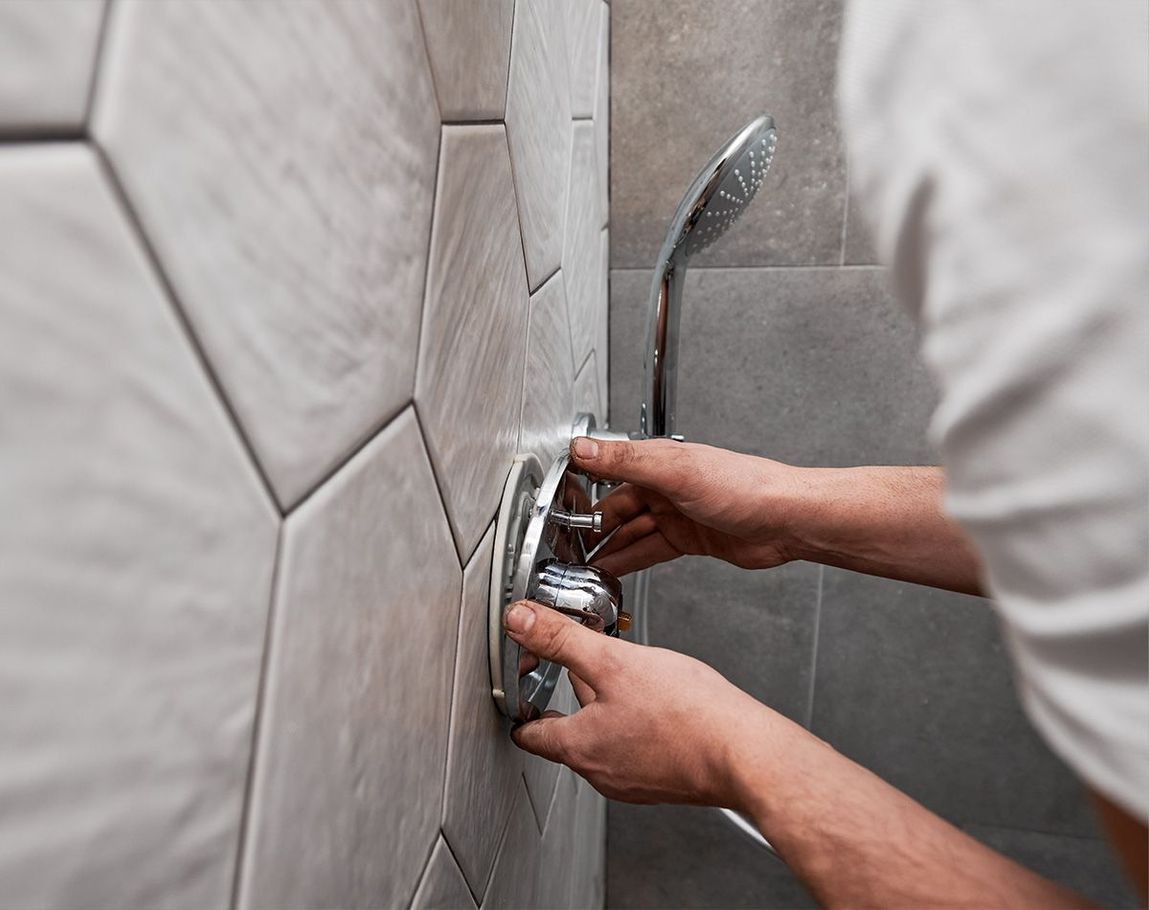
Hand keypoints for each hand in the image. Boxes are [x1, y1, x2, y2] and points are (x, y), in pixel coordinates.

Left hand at [504, 599, 784, 807]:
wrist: (745, 753)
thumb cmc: (688, 716)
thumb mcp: (614, 662)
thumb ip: (562, 640)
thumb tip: (520, 622)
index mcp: (579, 747)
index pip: (529, 734)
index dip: (522, 704)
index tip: (522, 686)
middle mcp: (602, 772)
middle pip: (569, 730)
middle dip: (573, 693)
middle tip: (581, 661)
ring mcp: (634, 781)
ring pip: (606, 736)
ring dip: (608, 705)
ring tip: (626, 675)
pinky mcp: (664, 779)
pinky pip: (637, 746)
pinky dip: (637, 722)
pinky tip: (659, 701)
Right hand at [571, 436, 803, 575]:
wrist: (787, 519)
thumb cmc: (746, 486)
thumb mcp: (677, 471)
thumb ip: (627, 461)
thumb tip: (583, 448)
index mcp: (658, 462)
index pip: (607, 472)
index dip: (581, 490)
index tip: (557, 507)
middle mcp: (665, 486)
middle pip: (615, 508)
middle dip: (591, 529)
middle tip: (566, 548)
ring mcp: (677, 513)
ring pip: (631, 532)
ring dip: (608, 549)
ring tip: (583, 566)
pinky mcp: (690, 539)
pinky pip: (650, 550)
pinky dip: (630, 560)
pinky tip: (614, 570)